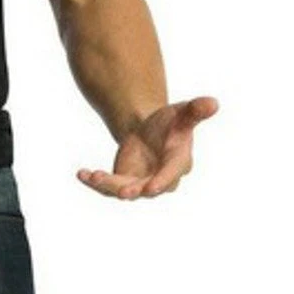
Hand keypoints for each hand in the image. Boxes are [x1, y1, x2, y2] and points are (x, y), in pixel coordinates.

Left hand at [78, 95, 218, 199]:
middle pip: (146, 188)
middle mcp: (159, 179)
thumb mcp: (182, 113)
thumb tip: (213, 102)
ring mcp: (140, 183)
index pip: (171, 175)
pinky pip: (107, 186)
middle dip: (134, 190)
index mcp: (178, 163)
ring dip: (109, 185)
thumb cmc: (172, 123)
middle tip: (123, 191)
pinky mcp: (122, 183)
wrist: (151, 130)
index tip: (151, 188)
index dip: (162, 181)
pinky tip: (81, 173)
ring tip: (93, 176)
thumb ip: (195, 111)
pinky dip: (94, 182)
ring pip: (123, 190)